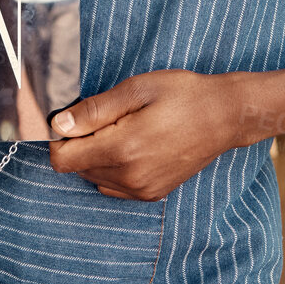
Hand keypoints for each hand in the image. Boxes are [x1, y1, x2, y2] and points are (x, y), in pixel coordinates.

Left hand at [47, 70, 241, 200]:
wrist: (225, 116)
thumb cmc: (183, 95)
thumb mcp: (136, 89)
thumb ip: (94, 110)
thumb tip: (59, 125)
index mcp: (122, 148)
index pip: (62, 159)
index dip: (59, 138)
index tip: (72, 119)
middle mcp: (130, 176)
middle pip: (77, 168)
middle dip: (80, 143)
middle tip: (106, 117)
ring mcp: (142, 189)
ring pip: (94, 177)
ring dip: (96, 156)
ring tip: (123, 129)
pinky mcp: (152, 194)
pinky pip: (113, 187)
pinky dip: (112, 169)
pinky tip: (131, 147)